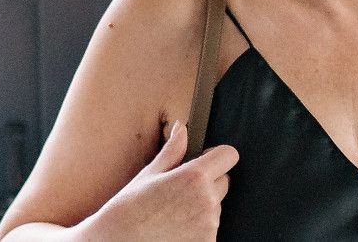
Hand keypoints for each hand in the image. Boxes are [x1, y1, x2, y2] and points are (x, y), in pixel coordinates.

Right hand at [85, 121, 238, 240]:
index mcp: (194, 176)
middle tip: (181, 191)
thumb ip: (173, 150)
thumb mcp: (149, 175)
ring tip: (174, 212)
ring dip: (203, 207)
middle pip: (224, 181)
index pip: (229, 155)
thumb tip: (182, 128)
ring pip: (217, 206)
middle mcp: (207, 199)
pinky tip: (176, 228)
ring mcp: (209, 224)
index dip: (218, 155)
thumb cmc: (128, 209)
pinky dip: (199, 229)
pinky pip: (211, 229)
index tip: (207, 160)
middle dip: (209, 182)